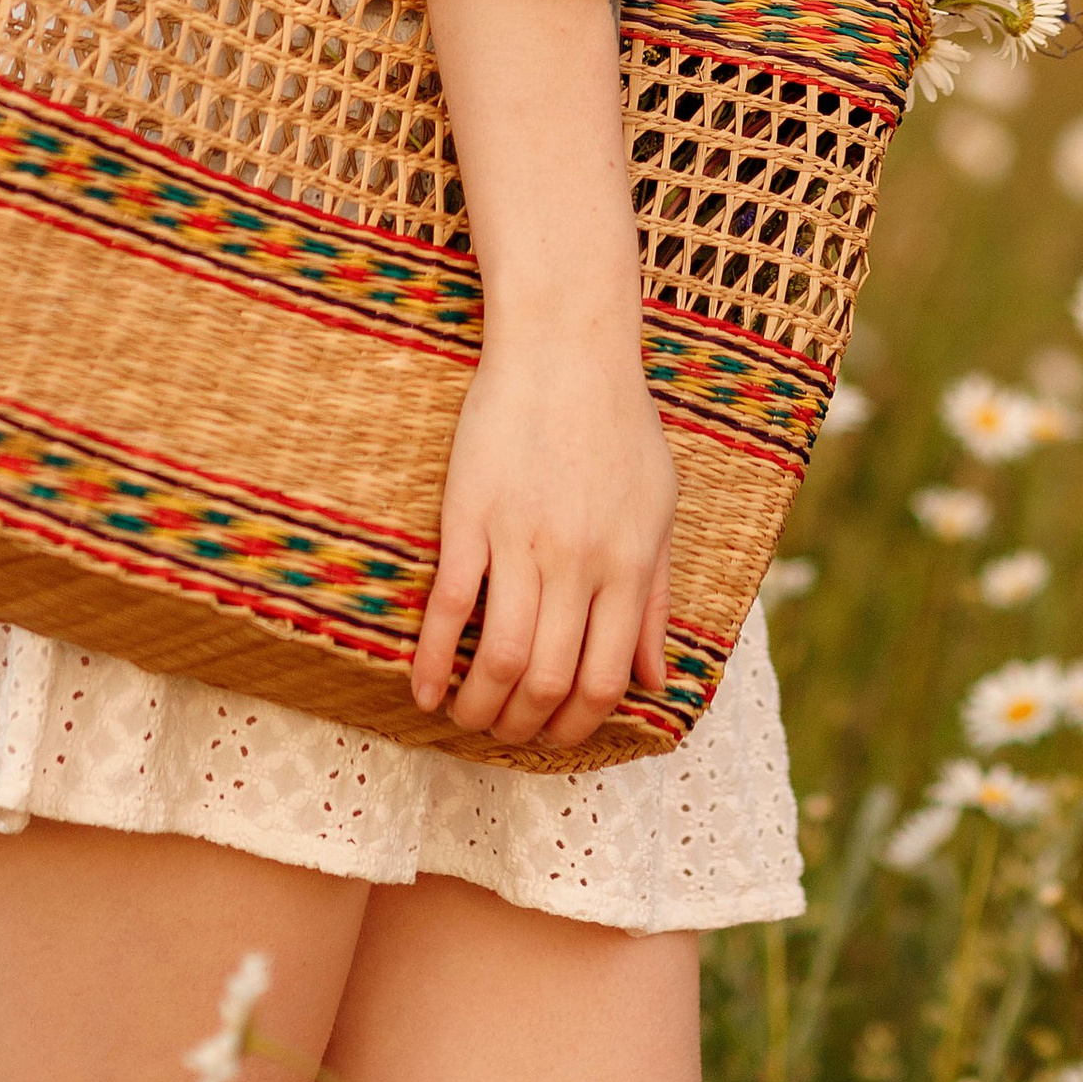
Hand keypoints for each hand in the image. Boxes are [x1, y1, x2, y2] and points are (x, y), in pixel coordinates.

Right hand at [411, 329, 677, 747]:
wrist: (566, 345)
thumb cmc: (618, 423)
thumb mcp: (658, 509)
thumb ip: (655, 598)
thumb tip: (654, 679)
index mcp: (628, 566)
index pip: (604, 680)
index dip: (575, 725)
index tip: (553, 736)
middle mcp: (579, 564)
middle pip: (549, 682)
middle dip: (522, 726)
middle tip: (504, 731)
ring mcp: (523, 541)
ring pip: (500, 659)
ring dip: (479, 707)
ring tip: (466, 714)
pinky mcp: (471, 516)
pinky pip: (451, 609)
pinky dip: (435, 661)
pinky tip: (424, 688)